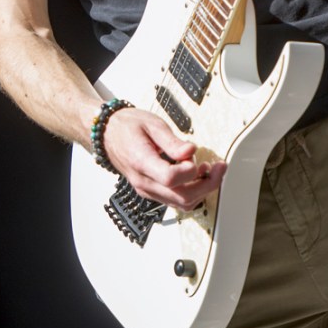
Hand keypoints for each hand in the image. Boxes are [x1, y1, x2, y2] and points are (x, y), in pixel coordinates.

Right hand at [102, 106, 226, 210]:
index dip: (189, 171)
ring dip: (201, 190)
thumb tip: (191, 151)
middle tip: (220, 168)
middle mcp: (144, 182)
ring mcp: (147, 189)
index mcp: (141, 162)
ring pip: (180, 203)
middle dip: (206, 185)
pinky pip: (175, 200)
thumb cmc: (127, 127)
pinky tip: (198, 175)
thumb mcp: (152, 124)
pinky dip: (192, 192)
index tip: (199, 159)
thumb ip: (172, 141)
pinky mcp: (151, 191)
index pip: (169, 178)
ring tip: (210, 170)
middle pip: (180, 197)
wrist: (107, 135)